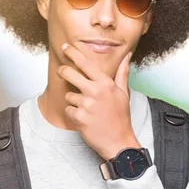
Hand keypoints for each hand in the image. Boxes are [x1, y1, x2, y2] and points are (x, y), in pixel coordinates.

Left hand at [57, 43, 141, 159]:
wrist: (118, 141)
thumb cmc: (121, 116)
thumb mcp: (123, 93)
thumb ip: (122, 73)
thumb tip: (127, 56)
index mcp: (105, 83)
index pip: (86, 64)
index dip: (73, 54)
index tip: (65, 47)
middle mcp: (95, 91)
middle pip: (69, 74)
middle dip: (63, 71)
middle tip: (62, 71)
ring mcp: (86, 105)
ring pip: (68, 95)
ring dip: (74, 101)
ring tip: (87, 109)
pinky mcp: (79, 117)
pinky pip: (68, 110)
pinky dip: (74, 114)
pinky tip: (85, 119)